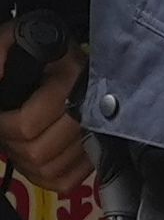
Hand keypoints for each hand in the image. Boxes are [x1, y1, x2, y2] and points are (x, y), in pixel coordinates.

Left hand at [0, 22, 90, 193]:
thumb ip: (1, 51)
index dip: (3, 125)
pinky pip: (65, 180)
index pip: (27, 125)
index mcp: (71, 80)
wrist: (81, 61)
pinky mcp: (98, 152)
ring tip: (21, 142)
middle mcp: (89, 108)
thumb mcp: (18, 39)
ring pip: (49, 169)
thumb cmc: (47, 50)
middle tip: (7, 129)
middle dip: (11, 144)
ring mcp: (98, 133)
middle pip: (37, 152)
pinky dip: (45, 176)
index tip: (1, 115)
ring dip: (26, 160)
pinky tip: (38, 158)